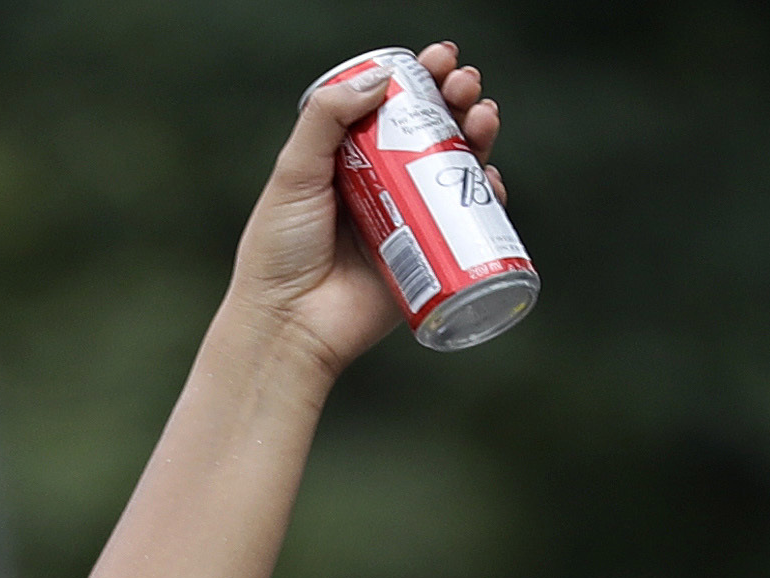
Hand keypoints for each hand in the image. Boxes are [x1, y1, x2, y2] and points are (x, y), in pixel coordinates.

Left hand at [229, 41, 509, 379]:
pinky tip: (490, 179)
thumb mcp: (294, 172)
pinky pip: (470, 223)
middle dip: (458, 100)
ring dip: (479, 136)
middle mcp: (382, 185)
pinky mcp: (428, 258)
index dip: (421, 79)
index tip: (440, 59)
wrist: (289, 325)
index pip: (392, 107)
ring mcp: (408, 221)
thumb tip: (381, 77)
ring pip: (456, 169)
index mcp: (348, 160)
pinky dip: (488, 197)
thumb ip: (327, 119)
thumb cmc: (279, 251)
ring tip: (483, 118)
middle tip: (466, 86)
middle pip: (432, 131)